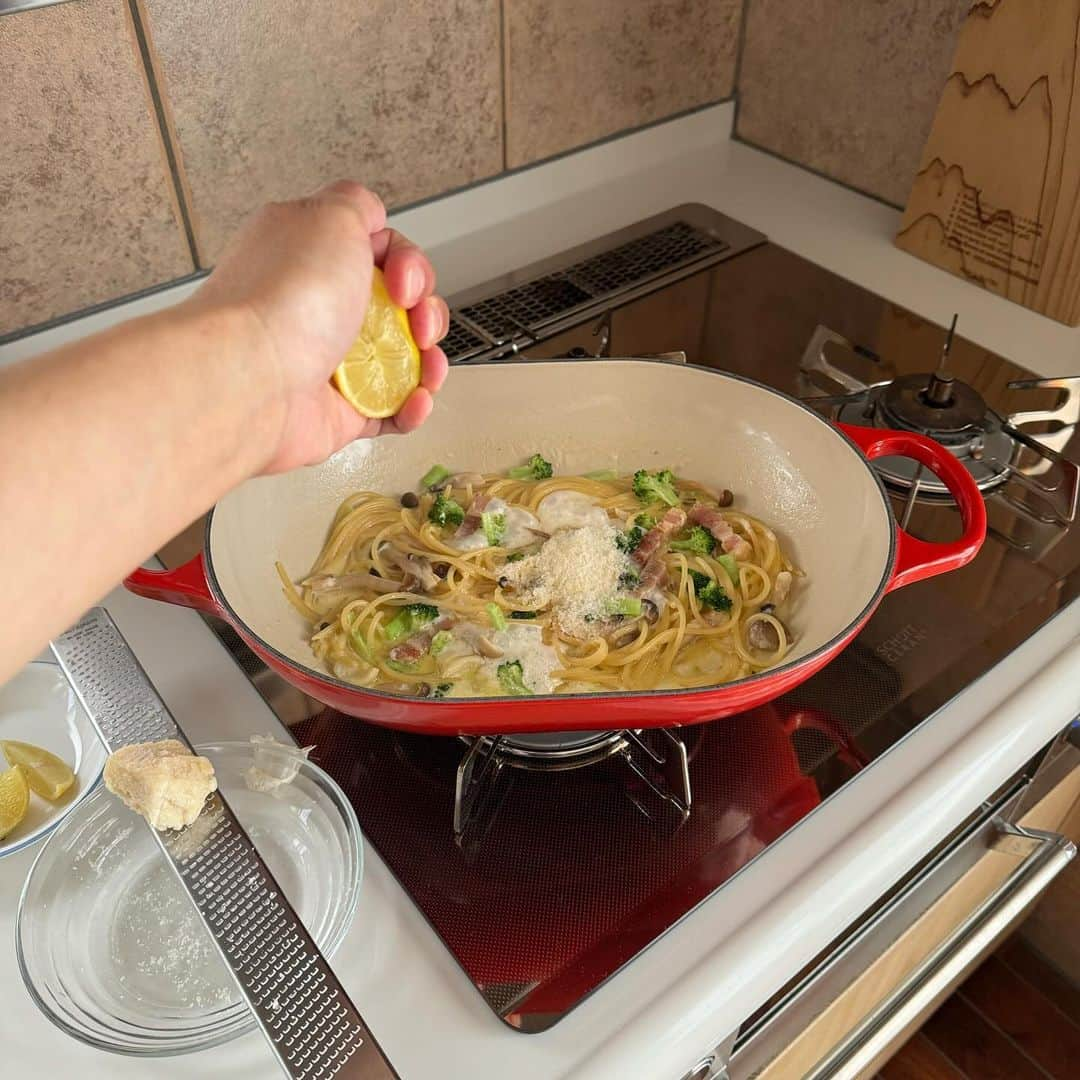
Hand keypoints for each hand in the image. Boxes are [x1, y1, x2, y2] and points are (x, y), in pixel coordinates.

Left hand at [189, 180, 448, 472]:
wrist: (254, 381)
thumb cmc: (288, 300)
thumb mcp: (330, 215)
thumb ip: (358, 204)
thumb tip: (370, 215)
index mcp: (313, 257)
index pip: (381, 253)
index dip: (408, 265)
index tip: (403, 282)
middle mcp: (318, 307)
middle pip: (399, 307)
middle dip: (425, 314)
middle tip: (417, 325)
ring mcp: (330, 362)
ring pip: (401, 360)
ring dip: (428, 363)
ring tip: (427, 369)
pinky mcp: (339, 412)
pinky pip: (391, 410)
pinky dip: (412, 408)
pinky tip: (416, 400)